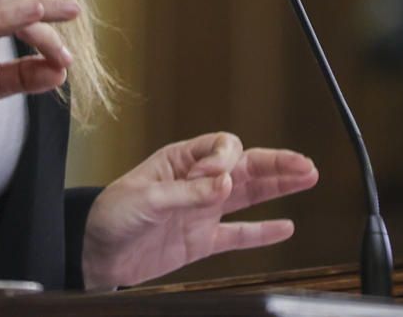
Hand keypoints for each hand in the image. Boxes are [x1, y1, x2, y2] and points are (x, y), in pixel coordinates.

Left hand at [81, 132, 318, 289]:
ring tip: (307, 178)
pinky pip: (238, 234)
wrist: (94, 254)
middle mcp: (197, 182)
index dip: (228, 159)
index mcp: (181, 161)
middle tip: (305, 165)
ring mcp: (201, 212)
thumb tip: (226, 183)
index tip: (219, 178)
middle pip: (245, 167)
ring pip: (249, 196)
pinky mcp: (200, 241)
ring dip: (278, 188)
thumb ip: (187, 193)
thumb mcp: (145, 198)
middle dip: (275, 164)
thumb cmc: (110, 214)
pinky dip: (262, 232)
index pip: (222, 147)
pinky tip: (286, 226)